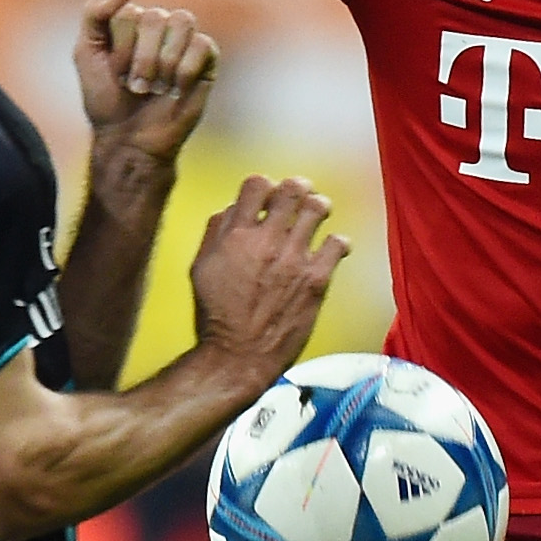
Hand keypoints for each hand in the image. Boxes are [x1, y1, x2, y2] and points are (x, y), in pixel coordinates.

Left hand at [74, 0, 217, 160]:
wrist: (129, 140)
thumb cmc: (106, 100)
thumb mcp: (85, 53)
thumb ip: (94, 14)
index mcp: (129, 21)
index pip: (128, 12)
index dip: (120, 48)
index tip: (115, 75)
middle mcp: (157, 27)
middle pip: (155, 16)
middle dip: (142, 58)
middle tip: (136, 87)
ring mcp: (182, 42)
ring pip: (182, 21)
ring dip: (164, 61)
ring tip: (157, 88)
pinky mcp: (206, 61)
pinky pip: (203, 44)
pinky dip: (185, 70)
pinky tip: (176, 89)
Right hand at [187, 177, 343, 387]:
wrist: (238, 356)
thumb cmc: (216, 315)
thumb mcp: (201, 267)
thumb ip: (217, 232)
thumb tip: (234, 208)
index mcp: (236, 236)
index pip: (257, 183)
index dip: (265, 186)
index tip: (269, 198)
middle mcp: (266, 242)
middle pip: (293, 190)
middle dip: (298, 189)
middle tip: (301, 196)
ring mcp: (294, 260)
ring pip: (318, 209)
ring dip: (319, 207)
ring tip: (319, 214)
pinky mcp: (315, 281)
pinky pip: (338, 244)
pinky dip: (338, 242)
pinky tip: (332, 249)